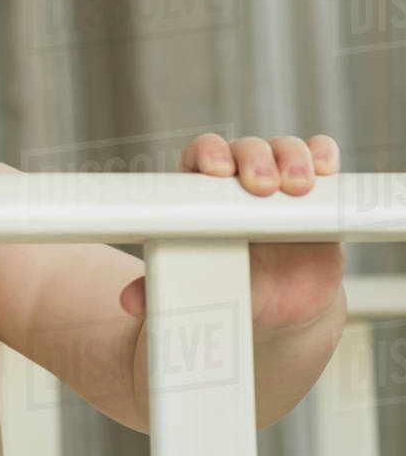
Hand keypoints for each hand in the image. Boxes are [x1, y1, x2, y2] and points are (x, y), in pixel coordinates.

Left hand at [120, 133, 345, 330]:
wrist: (276, 307)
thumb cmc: (226, 285)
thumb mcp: (196, 289)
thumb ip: (160, 291)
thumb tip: (130, 301)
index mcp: (203, 191)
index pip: (202, 155)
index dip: (209, 154)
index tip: (218, 171)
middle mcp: (241, 178)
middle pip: (245, 148)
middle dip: (253, 159)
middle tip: (261, 187)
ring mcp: (280, 181)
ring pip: (284, 149)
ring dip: (291, 158)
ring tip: (296, 186)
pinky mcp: (316, 194)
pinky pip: (319, 158)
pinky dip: (323, 154)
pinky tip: (325, 167)